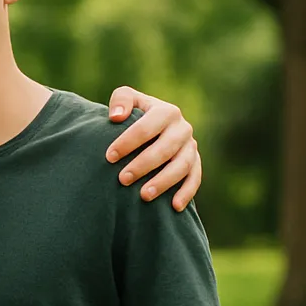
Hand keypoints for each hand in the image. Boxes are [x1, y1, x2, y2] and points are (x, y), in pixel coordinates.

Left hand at [105, 86, 200, 210]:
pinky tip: (174, 207)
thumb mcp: (127, 99)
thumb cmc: (134, 114)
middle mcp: (182, 128)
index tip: (109, 157)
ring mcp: (191, 146)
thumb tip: (116, 116)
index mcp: (166, 111)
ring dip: (164, 181)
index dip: (128, 142)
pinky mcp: (196, 162)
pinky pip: (195, 178)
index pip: (147, 127)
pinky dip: (187, 192)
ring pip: (182, 166)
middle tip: (122, 179)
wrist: (152, 127)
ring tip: (143, 196)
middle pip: (165, 149)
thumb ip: (122, 99)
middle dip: (143, 165)